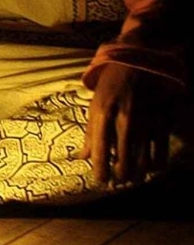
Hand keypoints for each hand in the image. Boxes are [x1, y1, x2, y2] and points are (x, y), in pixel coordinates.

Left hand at [73, 63, 179, 182]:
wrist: (137, 63)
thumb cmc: (111, 86)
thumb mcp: (95, 105)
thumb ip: (90, 132)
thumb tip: (83, 157)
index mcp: (103, 114)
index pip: (100, 150)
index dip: (100, 170)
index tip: (100, 181)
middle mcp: (124, 120)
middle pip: (123, 160)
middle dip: (120, 176)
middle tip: (117, 182)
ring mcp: (145, 121)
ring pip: (143, 159)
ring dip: (137, 174)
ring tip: (132, 178)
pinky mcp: (161, 120)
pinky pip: (160, 150)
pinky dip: (156, 163)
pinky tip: (151, 167)